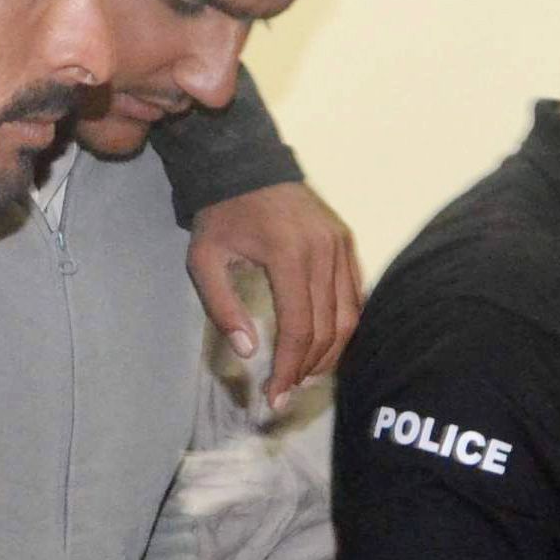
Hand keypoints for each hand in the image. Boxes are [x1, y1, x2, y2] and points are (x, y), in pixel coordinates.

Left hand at [187, 181, 362, 406]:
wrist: (246, 164)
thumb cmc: (221, 213)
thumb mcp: (204, 260)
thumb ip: (223, 307)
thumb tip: (249, 351)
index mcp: (289, 255)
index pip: (299, 327)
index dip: (290, 368)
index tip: (276, 395)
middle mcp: (324, 251)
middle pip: (328, 328)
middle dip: (309, 368)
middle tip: (287, 392)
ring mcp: (341, 245)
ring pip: (349, 315)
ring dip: (331, 352)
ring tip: (307, 374)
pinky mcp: (346, 241)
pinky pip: (355, 294)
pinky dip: (345, 325)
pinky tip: (326, 345)